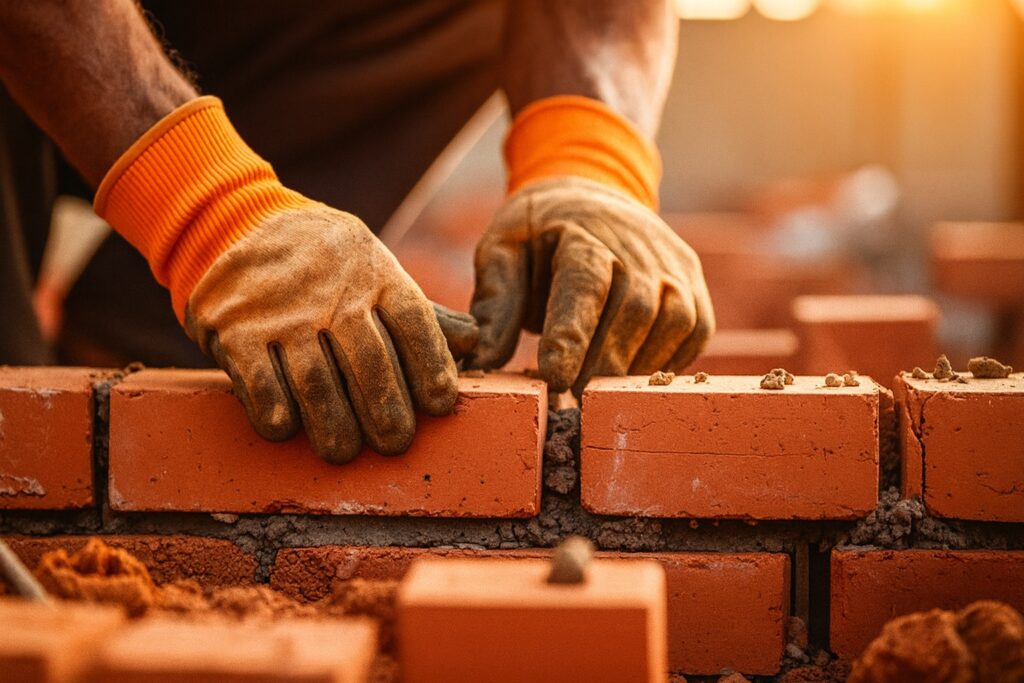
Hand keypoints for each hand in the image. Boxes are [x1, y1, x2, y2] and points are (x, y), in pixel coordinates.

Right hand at [184, 205, 477, 462]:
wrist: (241, 223)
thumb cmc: (327, 266)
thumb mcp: (376, 272)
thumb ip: (421, 315)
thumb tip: (474, 342)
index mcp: (378, 276)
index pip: (416, 324)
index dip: (431, 366)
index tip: (441, 404)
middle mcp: (333, 294)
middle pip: (370, 361)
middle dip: (386, 409)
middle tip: (395, 443)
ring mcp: (283, 313)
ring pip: (316, 380)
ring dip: (333, 423)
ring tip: (343, 451)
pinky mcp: (237, 330)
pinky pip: (260, 380)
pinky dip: (274, 410)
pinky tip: (285, 428)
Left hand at [468, 177, 713, 394]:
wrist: (592, 197)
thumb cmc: (539, 234)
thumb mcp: (502, 251)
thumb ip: (495, 304)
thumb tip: (483, 362)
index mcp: (583, 231)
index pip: (585, 283)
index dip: (573, 333)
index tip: (554, 379)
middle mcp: (639, 244)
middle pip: (634, 309)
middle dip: (604, 363)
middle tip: (573, 402)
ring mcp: (674, 264)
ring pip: (675, 322)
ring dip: (638, 367)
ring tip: (600, 395)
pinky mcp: (694, 286)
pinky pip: (695, 332)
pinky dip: (668, 362)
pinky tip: (632, 380)